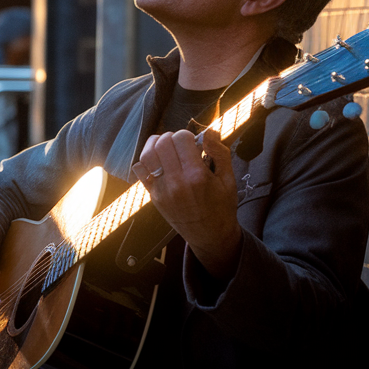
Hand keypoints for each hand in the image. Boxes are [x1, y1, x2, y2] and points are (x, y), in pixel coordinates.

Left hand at [131, 129, 242, 280]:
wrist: (209, 236)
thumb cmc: (221, 207)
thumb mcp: (228, 179)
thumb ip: (219, 152)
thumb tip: (209, 132)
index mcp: (196, 176)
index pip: (181, 138)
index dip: (187, 135)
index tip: (193, 143)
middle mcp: (176, 182)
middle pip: (162, 143)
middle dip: (171, 137)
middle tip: (180, 144)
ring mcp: (162, 190)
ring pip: (147, 154)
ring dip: (155, 144)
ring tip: (166, 147)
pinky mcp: (153, 196)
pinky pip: (140, 171)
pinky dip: (146, 160)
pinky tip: (158, 161)